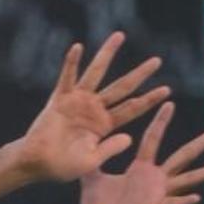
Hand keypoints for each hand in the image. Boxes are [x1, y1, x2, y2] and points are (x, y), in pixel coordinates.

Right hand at [14, 32, 170, 181]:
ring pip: (96, 73)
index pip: (131, 109)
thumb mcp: (91, 161)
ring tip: (120, 36)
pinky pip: (66, 78)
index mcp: (104, 125)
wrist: (36, 164)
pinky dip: (71, 63)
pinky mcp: (59, 99)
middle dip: (140, 74)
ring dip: (107, 55)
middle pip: (122, 87)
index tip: (167, 90)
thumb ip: (110, 149)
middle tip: (157, 61)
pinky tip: (78, 47)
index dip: (148, 100)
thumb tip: (130, 138)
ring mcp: (77, 101)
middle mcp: (94, 109)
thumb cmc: (61, 166)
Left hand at [80, 102, 203, 203]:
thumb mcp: (92, 179)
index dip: (161, 121)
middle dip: (203, 142)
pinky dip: (182, 201)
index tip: (171, 102)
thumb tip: (84, 140)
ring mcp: (157, 195)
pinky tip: (197, 198)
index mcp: (140, 169)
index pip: (153, 139)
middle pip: (184, 155)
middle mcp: (154, 180)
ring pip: (188, 179)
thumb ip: (94, 159)